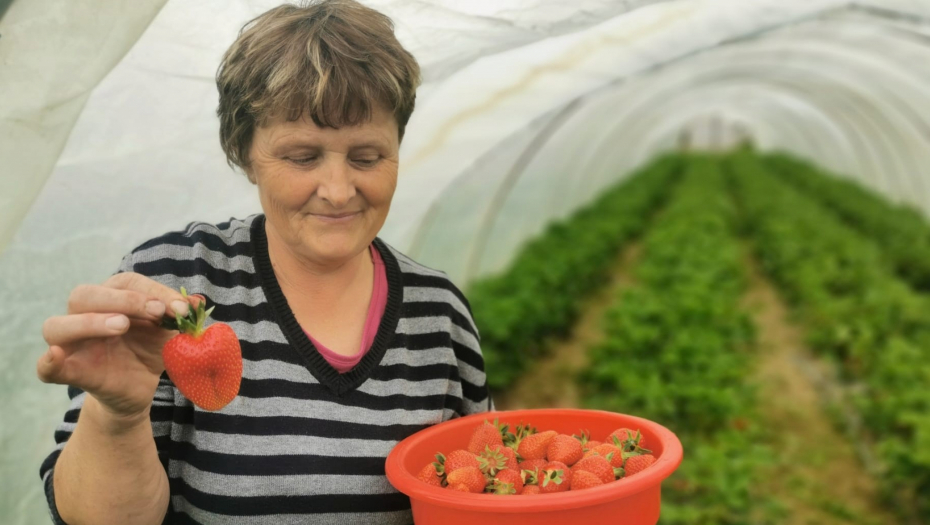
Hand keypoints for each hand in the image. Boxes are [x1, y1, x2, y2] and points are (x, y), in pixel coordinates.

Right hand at [37, 272, 203, 421]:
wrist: (141, 389)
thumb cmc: (150, 351)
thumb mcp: (169, 333)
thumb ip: (180, 317)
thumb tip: (197, 302)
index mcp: (111, 299)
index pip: (124, 284)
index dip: (153, 291)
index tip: (181, 308)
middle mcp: (85, 316)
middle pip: (84, 295)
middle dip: (122, 299)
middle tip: (155, 312)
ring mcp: (73, 345)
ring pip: (57, 325)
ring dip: (88, 322)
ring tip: (121, 326)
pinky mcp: (70, 372)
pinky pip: (45, 368)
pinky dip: (48, 362)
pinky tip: (57, 356)